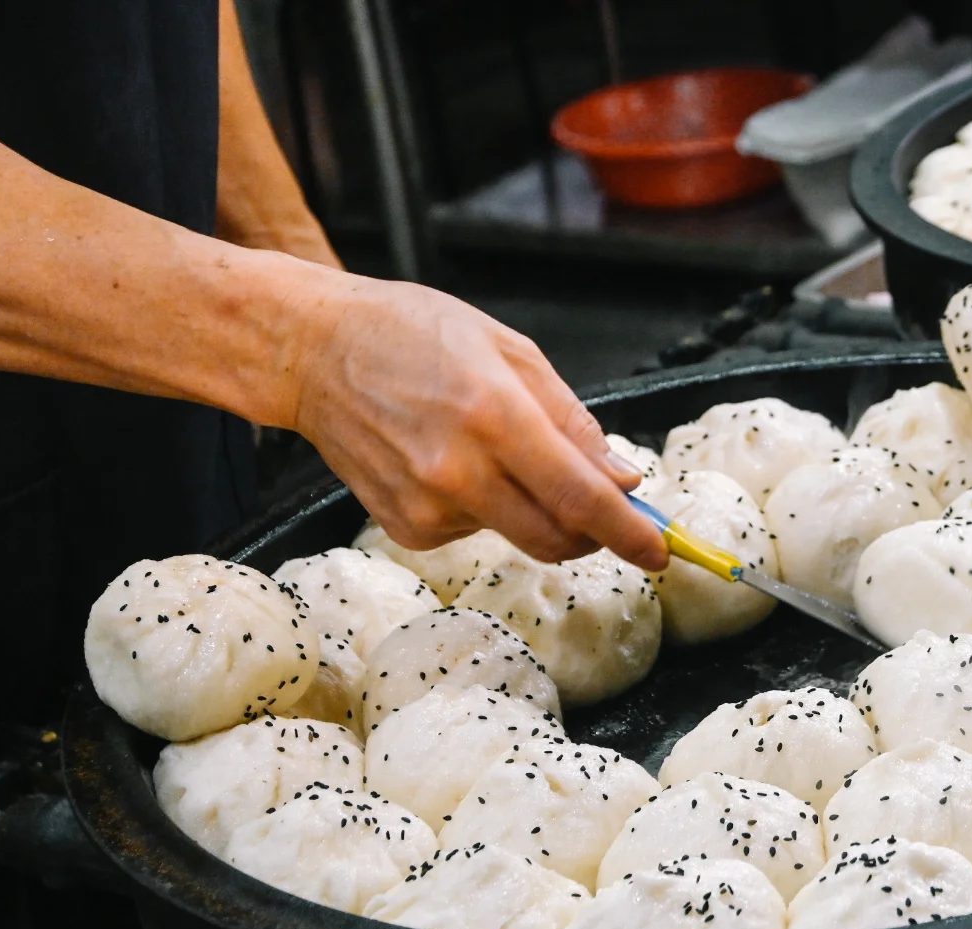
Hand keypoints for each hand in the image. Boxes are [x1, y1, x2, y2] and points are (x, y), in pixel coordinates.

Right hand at [283, 272, 668, 570]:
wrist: (311, 351)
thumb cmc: (410, 334)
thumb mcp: (509, 351)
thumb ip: (572, 421)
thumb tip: (622, 478)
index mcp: (494, 416)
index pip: (580, 498)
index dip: (629, 532)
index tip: (659, 550)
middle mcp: (458, 471)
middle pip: (556, 538)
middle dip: (595, 534)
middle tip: (607, 513)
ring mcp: (426, 506)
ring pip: (518, 535)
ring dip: (533, 509)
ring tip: (494, 449)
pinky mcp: (405, 527)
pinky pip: (475, 532)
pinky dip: (486, 508)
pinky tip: (451, 462)